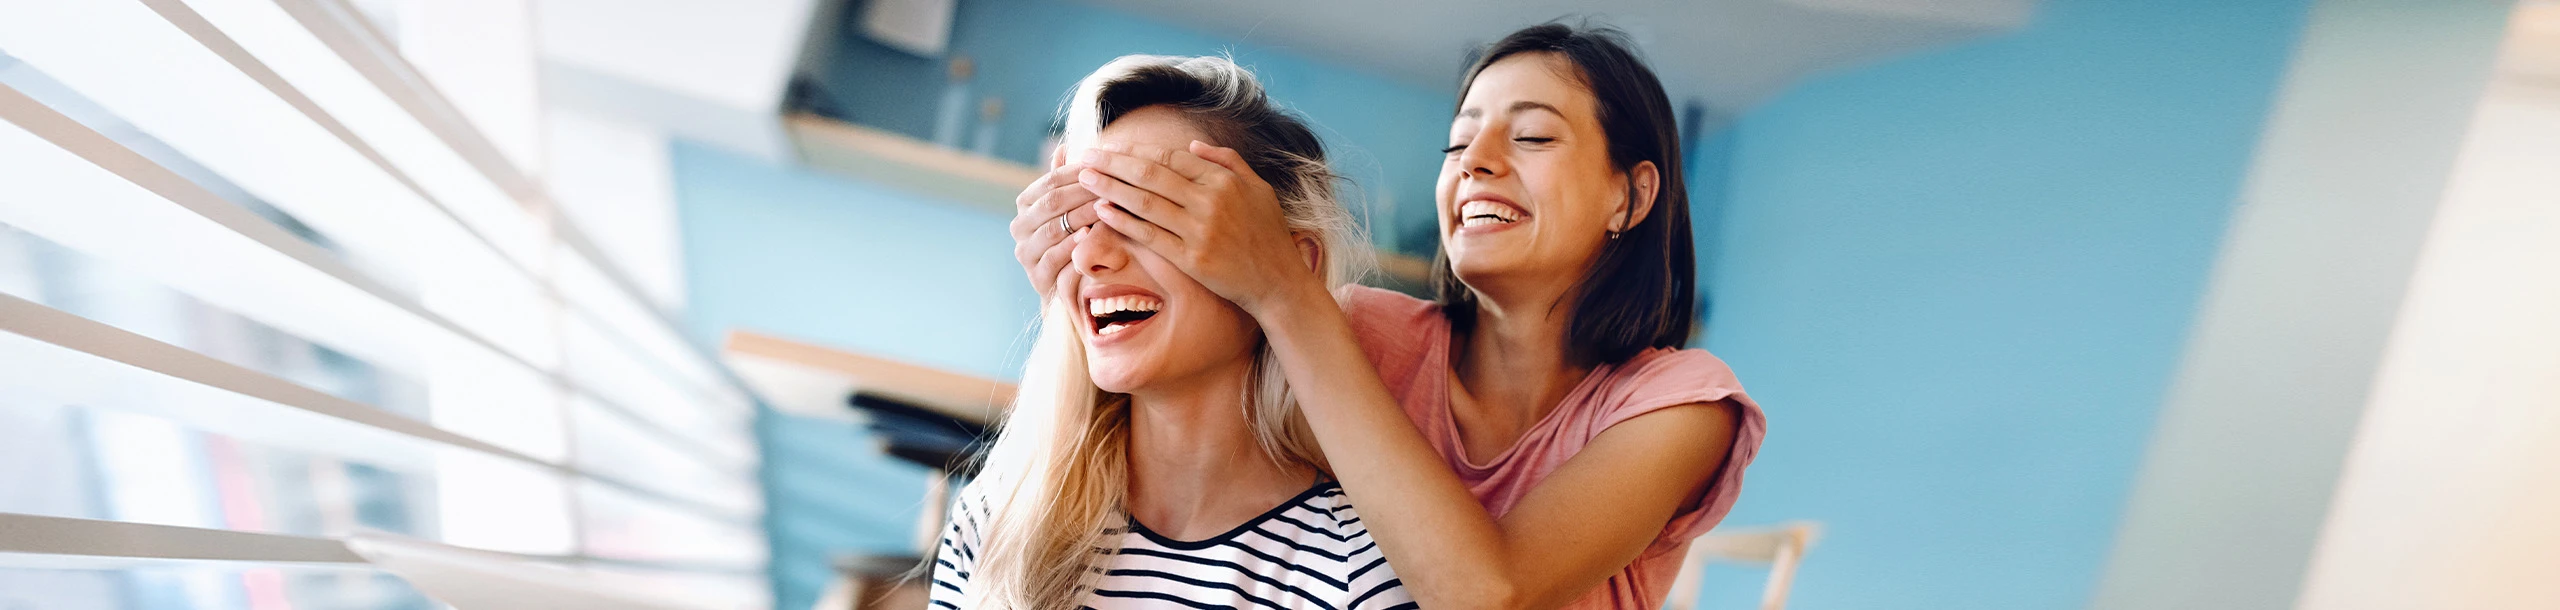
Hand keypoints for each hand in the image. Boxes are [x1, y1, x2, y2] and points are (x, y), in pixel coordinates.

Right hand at [1009, 146, 1101, 303]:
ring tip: (1105, 209)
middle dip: (1082, 193)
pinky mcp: (1036, 277)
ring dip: (1081, 217)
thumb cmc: (1075, 237)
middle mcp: (1020, 227)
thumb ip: (1066, 181)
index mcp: (1025, 205)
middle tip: (1110, 186)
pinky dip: (1073, 246)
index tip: (1105, 165)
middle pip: (1051, 203)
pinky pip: (1054, 258)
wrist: (1069, 287)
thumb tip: (1065, 146)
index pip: (1050, 181)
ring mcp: (1026, 253)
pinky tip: (1090, 236)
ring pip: (1052, 229)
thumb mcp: (1072, 207)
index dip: (1077, 172)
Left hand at [1079, 140, 1322, 315]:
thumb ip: (1227, 162)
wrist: (1278, 282)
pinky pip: (1149, 235)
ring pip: (1144, 202)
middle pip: (1150, 174)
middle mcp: (1210, 201)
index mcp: (1223, 180)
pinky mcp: (1191, 259)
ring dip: (1110, 187)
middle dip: (1113, 162)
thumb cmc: (1268, 234)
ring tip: (1085, 178)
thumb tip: (1193, 145)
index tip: (1111, 147)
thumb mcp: (1258, 188)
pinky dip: (1123, 221)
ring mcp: (1199, 231)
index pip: (1170, 157)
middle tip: (1085, 156)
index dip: (1136, 150)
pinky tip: (1102, 211)